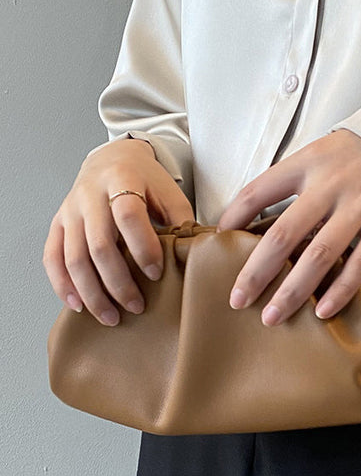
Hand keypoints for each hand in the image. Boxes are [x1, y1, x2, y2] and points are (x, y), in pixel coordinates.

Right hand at [43, 138, 194, 325]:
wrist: (112, 159)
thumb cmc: (145, 180)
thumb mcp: (169, 191)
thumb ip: (181, 220)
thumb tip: (193, 257)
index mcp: (122, 181)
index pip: (128, 216)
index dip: (143, 248)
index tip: (156, 274)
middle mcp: (89, 195)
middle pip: (99, 244)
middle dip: (118, 282)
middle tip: (137, 306)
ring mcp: (70, 211)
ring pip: (74, 258)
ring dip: (92, 292)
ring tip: (111, 317)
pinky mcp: (57, 224)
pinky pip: (52, 258)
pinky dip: (62, 285)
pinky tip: (78, 305)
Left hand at [216, 128, 360, 325]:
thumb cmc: (358, 152)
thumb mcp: (319, 153)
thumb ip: (292, 181)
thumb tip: (254, 222)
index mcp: (306, 163)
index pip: (257, 191)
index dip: (232, 220)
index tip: (216, 246)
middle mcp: (330, 183)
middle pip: (283, 234)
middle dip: (256, 272)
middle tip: (237, 300)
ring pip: (319, 254)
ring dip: (293, 290)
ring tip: (273, 317)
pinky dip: (341, 289)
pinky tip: (322, 311)